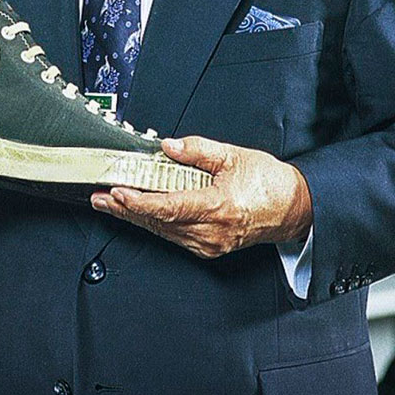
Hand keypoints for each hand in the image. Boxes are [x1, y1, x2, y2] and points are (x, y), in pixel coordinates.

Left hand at [90, 136, 311, 257]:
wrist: (293, 208)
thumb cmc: (269, 183)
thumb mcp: (234, 156)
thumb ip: (198, 150)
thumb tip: (168, 147)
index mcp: (218, 207)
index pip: (169, 207)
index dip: (139, 201)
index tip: (118, 192)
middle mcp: (211, 232)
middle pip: (159, 222)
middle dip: (126, 210)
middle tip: (100, 197)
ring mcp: (209, 243)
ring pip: (163, 231)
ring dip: (136, 216)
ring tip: (110, 204)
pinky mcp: (209, 247)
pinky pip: (174, 235)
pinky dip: (155, 222)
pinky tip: (139, 212)